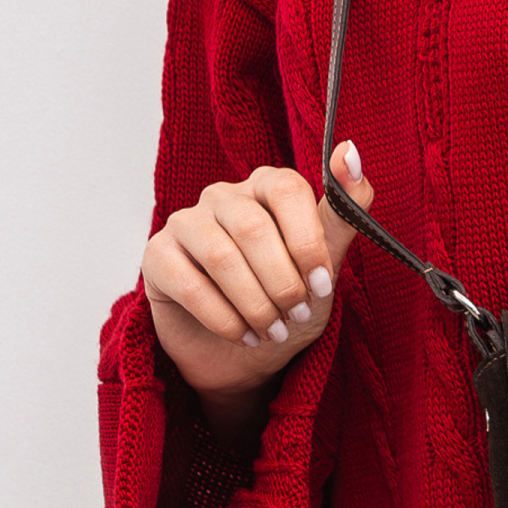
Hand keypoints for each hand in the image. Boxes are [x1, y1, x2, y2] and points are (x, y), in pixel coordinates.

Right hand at [143, 141, 374, 423]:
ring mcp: (186, 222)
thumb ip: (343, 215)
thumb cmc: (288, 303)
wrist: (244, 355)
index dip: (307, 241)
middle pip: (253, 227)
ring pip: (220, 257)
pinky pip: (188, 284)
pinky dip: (222, 318)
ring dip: (254, 304)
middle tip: (297, 316)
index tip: (322, 285)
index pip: (287, 190)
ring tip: (273, 332)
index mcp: (267, 185)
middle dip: (282, 282)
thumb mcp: (324, 267)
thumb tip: (350, 151)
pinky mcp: (158, 255)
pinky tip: (242, 336)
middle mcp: (224, 196)